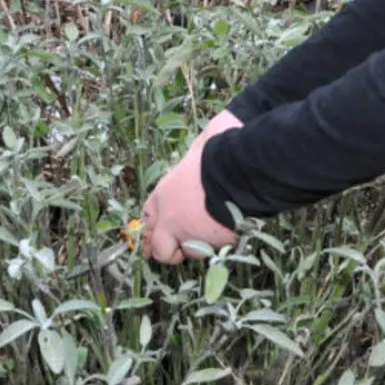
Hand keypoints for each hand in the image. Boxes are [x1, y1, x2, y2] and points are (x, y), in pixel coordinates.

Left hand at [140, 111, 243, 263]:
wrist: (236, 174)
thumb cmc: (217, 153)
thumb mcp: (202, 142)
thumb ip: (200, 148)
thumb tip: (214, 132)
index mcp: (164, 194)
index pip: (148, 218)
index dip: (152, 225)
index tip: (157, 229)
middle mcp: (172, 220)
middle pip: (159, 248)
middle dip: (167, 249)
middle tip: (179, 246)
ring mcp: (192, 236)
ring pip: (188, 252)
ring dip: (195, 247)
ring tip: (209, 233)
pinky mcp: (215, 246)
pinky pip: (213, 251)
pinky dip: (218, 244)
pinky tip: (227, 231)